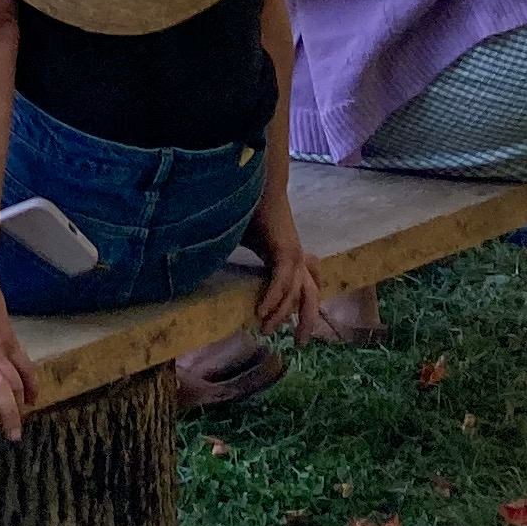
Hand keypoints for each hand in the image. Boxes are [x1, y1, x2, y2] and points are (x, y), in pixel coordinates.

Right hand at [246, 193, 328, 338]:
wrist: (256, 183)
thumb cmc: (247, 207)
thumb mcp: (245, 238)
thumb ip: (241, 254)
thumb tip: (214, 263)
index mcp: (290, 255)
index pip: (305, 286)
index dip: (301, 306)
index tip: (293, 325)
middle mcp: (297, 258)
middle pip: (312, 296)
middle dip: (307, 319)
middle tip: (300, 342)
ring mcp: (294, 254)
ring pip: (297, 293)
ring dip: (282, 314)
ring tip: (268, 330)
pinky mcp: (286, 250)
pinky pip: (283, 282)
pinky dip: (273, 298)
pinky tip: (262, 312)